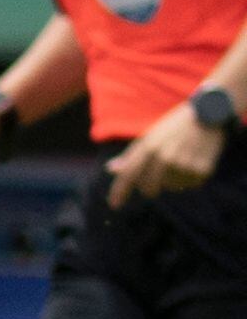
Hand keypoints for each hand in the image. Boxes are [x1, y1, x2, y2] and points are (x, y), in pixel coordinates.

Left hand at [107, 102, 223, 203]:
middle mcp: (164, 157)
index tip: (114, 205)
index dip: (119, 191)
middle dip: (150, 187)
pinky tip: (193, 161)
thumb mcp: (150, 137)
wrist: (207, 114)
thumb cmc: (174, 127)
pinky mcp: (201, 170)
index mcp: (148, 147)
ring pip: (170, 187)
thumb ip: (131, 156)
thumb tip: (110, 169)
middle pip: (148, 188)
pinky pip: (190, 185)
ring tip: (181, 159)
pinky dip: (190, 177)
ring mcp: (183, 164)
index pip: (128, 174)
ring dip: (173, 179)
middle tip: (158, 176)